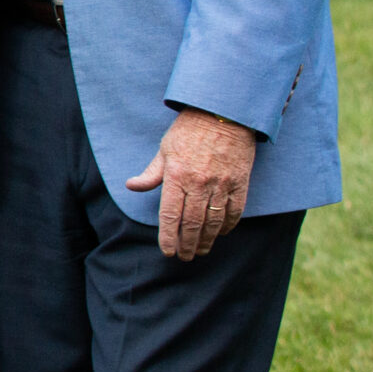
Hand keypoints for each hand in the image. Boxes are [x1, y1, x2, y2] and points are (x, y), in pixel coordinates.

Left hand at [126, 106, 258, 260]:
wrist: (223, 114)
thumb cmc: (188, 131)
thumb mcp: (164, 150)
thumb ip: (151, 173)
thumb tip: (132, 187)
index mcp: (176, 175)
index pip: (170, 214)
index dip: (168, 236)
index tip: (168, 251)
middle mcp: (199, 182)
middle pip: (192, 223)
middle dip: (187, 244)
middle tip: (185, 257)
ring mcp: (221, 184)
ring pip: (214, 221)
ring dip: (207, 240)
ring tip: (201, 250)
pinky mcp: (241, 182)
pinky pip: (235, 211)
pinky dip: (228, 225)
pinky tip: (220, 233)